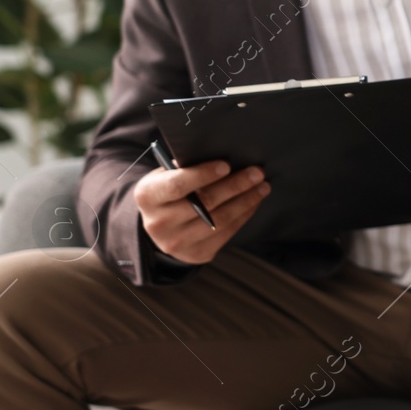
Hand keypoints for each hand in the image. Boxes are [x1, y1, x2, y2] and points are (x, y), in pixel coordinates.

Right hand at [133, 160, 270, 264]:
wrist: (160, 224)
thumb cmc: (168, 190)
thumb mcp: (167, 174)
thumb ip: (187, 167)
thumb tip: (222, 156)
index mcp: (147, 196)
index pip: (177, 185)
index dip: (203, 175)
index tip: (227, 165)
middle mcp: (158, 223)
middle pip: (204, 203)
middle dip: (235, 186)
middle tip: (257, 172)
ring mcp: (177, 243)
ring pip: (219, 220)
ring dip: (246, 201)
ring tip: (263, 186)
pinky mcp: (196, 254)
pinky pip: (227, 233)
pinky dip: (244, 215)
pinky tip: (253, 201)